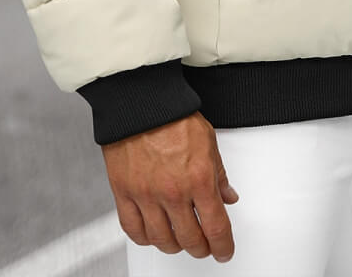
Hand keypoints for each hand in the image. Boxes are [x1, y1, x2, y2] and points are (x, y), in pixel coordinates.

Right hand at [101, 110, 239, 261]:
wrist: (141, 101)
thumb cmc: (173, 115)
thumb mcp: (208, 141)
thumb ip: (219, 174)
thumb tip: (228, 197)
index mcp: (199, 178)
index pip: (216, 227)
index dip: (223, 246)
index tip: (224, 251)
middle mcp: (173, 192)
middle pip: (190, 240)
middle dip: (202, 248)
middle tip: (204, 246)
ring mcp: (146, 195)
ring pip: (162, 240)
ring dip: (175, 245)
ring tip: (180, 239)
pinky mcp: (124, 193)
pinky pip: (133, 229)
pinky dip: (145, 237)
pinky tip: (153, 232)